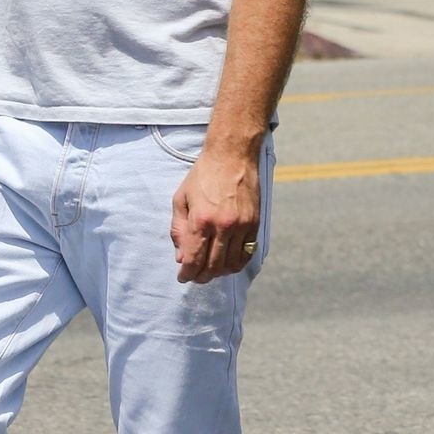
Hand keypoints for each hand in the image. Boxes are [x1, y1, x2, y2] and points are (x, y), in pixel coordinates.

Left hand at [171, 143, 259, 283]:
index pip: (194, 260)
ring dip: (219, 272)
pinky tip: (228, 262)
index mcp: (201, 219)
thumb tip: (181, 257)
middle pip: (213, 267)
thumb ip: (179, 230)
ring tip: (211, 270)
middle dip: (201, 277)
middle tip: (195, 276)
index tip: (183, 277)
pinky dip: (236, 263)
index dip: (187, 274)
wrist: (232, 156)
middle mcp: (223, 226)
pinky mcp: (254, 224)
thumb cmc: (203, 175)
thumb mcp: (181, 199)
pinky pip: (247, 253)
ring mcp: (242, 226)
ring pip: (231, 264)